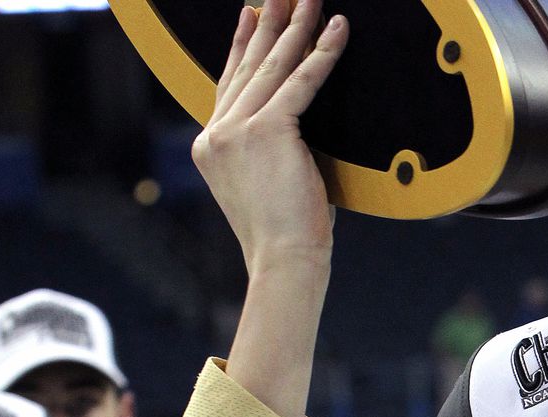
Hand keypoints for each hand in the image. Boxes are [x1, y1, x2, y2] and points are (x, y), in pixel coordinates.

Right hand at [199, 0, 350, 416]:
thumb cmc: (286, 235)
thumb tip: (290, 127)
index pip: (230, 83)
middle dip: (269, 23)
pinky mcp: (268, 132)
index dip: (243, 45)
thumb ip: (267, 150)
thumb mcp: (265, 183)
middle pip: (248, 65)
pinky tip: (336, 29)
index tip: (253, 14)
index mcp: (211, 146)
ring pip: (273, 66)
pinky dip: (322, 53)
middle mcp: (217, 133)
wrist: (284, 260)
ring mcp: (237, 131)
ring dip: (296, 27)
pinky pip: (301, 82)